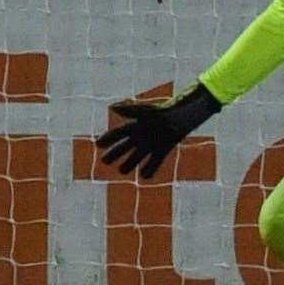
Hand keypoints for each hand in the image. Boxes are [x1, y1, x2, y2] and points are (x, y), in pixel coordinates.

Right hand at [95, 82, 221, 178]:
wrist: (185, 115)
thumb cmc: (166, 111)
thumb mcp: (147, 110)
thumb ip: (130, 110)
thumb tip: (112, 108)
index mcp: (138, 125)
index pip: (120, 133)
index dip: (109, 138)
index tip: (98, 144)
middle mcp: (144, 135)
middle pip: (126, 146)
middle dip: (115, 153)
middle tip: (104, 161)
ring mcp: (153, 143)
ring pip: (138, 155)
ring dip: (130, 163)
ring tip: (122, 170)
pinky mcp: (164, 149)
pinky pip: (155, 161)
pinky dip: (150, 168)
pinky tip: (145, 176)